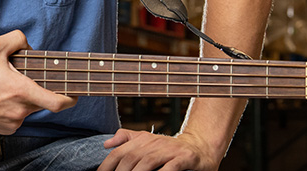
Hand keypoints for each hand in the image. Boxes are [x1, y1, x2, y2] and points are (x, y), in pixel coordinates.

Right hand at [0, 30, 76, 133]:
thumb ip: (18, 38)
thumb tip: (30, 46)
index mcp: (20, 91)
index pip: (57, 102)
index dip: (70, 98)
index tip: (73, 93)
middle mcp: (18, 110)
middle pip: (41, 101)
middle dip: (36, 88)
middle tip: (20, 78)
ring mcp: (11, 122)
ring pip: (28, 108)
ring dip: (23, 98)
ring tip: (2, 87)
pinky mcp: (4, 129)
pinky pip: (17, 117)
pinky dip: (12, 107)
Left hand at [99, 129, 220, 170]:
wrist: (200, 147)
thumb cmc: (170, 149)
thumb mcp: (147, 141)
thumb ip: (127, 140)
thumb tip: (106, 144)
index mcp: (143, 139)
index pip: (120, 152)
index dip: (107, 165)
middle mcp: (155, 143)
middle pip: (131, 158)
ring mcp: (170, 150)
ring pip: (148, 162)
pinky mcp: (185, 158)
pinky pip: (170, 168)